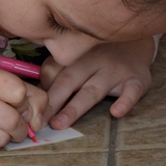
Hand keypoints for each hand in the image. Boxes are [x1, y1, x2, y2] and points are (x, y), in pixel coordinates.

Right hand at [0, 62, 46, 150]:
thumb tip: (38, 121)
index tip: (19, 104)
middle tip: (17, 125)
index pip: (18, 93)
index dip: (25, 102)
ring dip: (7, 137)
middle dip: (21, 127)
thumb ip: (26, 93)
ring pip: (0, 138)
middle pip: (11, 120)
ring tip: (1, 129)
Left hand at [39, 37, 153, 128]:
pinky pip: (131, 91)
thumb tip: (35, 94)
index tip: (29, 109)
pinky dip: (125, 102)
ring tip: (60, 123)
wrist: (136, 42)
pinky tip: (116, 112)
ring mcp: (115, 71)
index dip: (41, 92)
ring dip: (75, 107)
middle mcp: (93, 61)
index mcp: (75, 56)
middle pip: (69, 81)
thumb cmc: (99, 55)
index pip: (53, 72)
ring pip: (93, 89)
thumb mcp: (77, 56)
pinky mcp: (136, 80)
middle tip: (39, 121)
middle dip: (52, 102)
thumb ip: (56, 70)